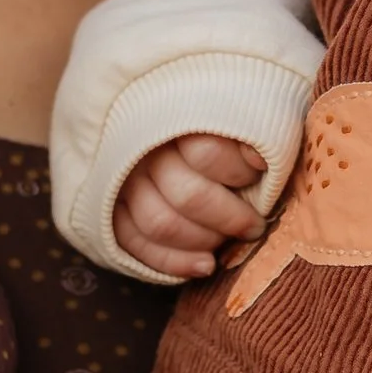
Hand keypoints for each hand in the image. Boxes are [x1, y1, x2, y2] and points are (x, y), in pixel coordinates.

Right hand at [113, 132, 267, 278]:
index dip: (240, 173)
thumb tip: (259, 159)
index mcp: (174, 117)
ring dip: (203, 240)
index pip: (208, 152)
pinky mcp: (109, 210)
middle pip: (188, 195)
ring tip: (226, 241)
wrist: (156, 121)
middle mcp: (142, 149)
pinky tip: (205, 265)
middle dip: (230, 218)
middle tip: (254, 225)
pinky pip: (134, 244)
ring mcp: (121, 181)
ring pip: (160, 223)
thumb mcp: (239, 108)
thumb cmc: (212, 122)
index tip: (262, 173)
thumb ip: (250, 128)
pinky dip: (172, 262)